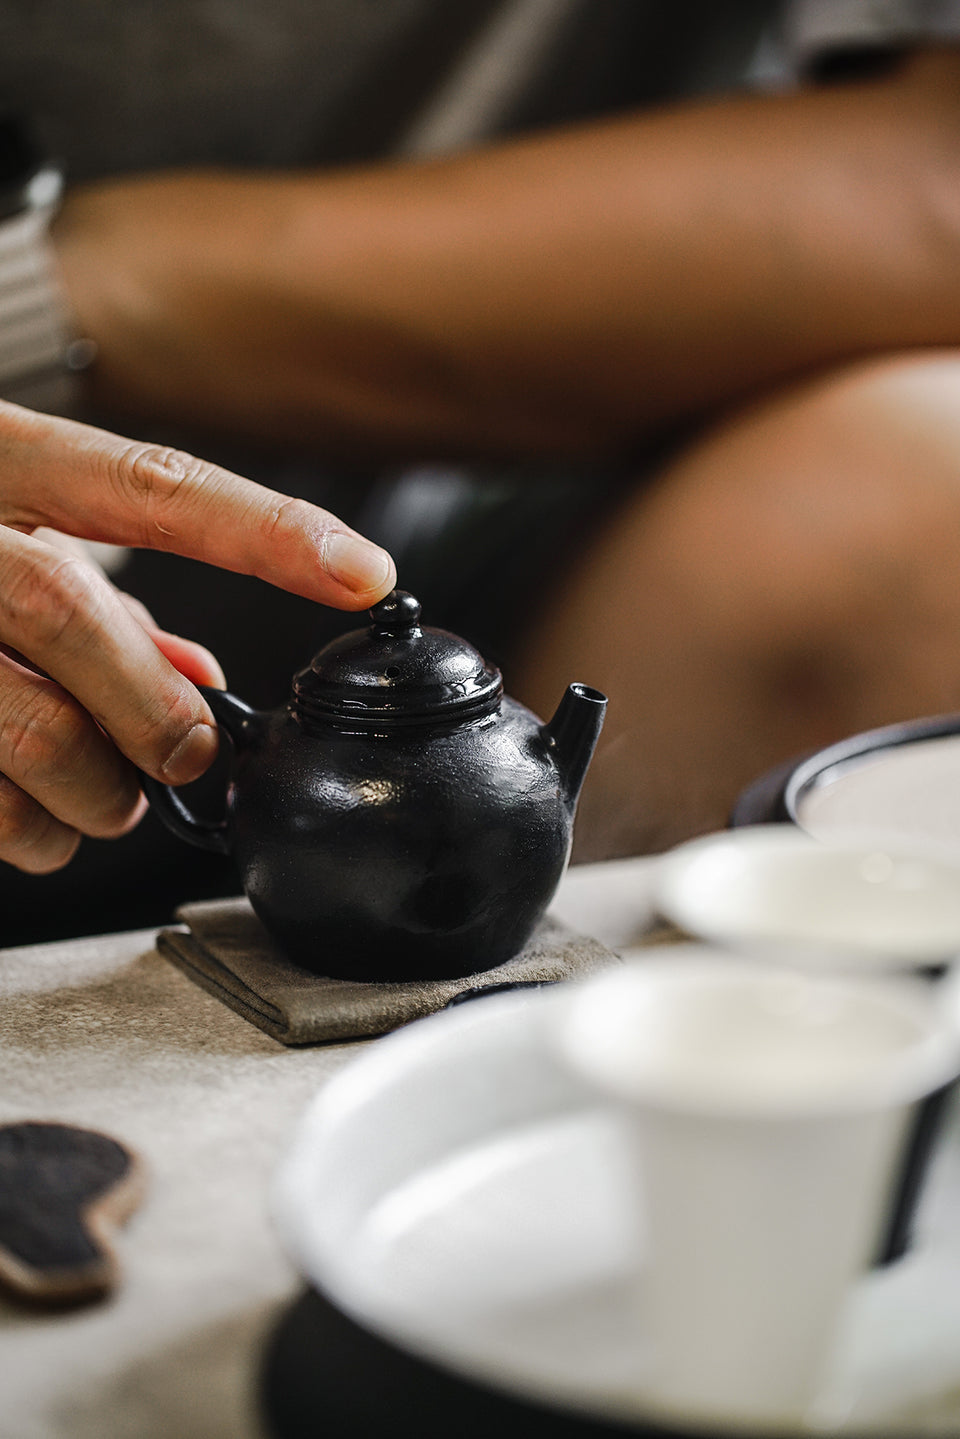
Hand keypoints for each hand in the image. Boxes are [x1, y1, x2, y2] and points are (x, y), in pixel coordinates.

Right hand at [0, 401, 395, 872]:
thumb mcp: (4, 522)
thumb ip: (101, 594)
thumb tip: (199, 675)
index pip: (150, 481)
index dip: (265, 529)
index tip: (364, 571)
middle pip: (66, 610)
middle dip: (150, 707)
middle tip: (189, 757)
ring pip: (13, 721)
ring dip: (87, 789)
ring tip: (104, 805)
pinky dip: (14, 830)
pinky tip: (27, 823)